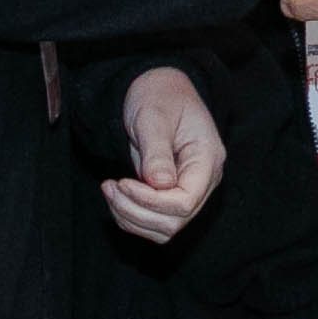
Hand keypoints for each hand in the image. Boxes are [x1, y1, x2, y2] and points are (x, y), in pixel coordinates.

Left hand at [104, 66, 226, 244]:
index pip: (186, 201)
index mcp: (207, 159)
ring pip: (164, 229)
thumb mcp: (154, 117)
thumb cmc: (160, 96)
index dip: (151, 201)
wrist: (159, 89)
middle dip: (136, 211)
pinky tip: (116, 195)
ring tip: (110, 190)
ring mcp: (190, 191)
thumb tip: (161, 185)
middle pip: (175, 221)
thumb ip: (157, 152)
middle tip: (110, 187)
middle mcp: (203, 181)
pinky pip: (154, 222)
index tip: (123, 183)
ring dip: (131, 217)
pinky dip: (130, 216)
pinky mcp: (172, 196)